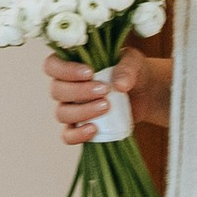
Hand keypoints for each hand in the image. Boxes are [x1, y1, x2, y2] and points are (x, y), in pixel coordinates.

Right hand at [45, 47, 166, 146]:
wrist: (144, 93)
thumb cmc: (131, 71)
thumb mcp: (134, 61)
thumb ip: (127, 67)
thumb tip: (119, 85)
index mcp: (71, 65)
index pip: (52, 65)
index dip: (65, 70)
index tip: (90, 73)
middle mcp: (66, 87)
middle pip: (56, 90)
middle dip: (79, 92)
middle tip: (104, 90)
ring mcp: (71, 108)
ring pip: (62, 113)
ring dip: (82, 112)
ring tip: (106, 107)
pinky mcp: (80, 127)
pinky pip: (68, 135)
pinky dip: (77, 134)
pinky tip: (94, 129)